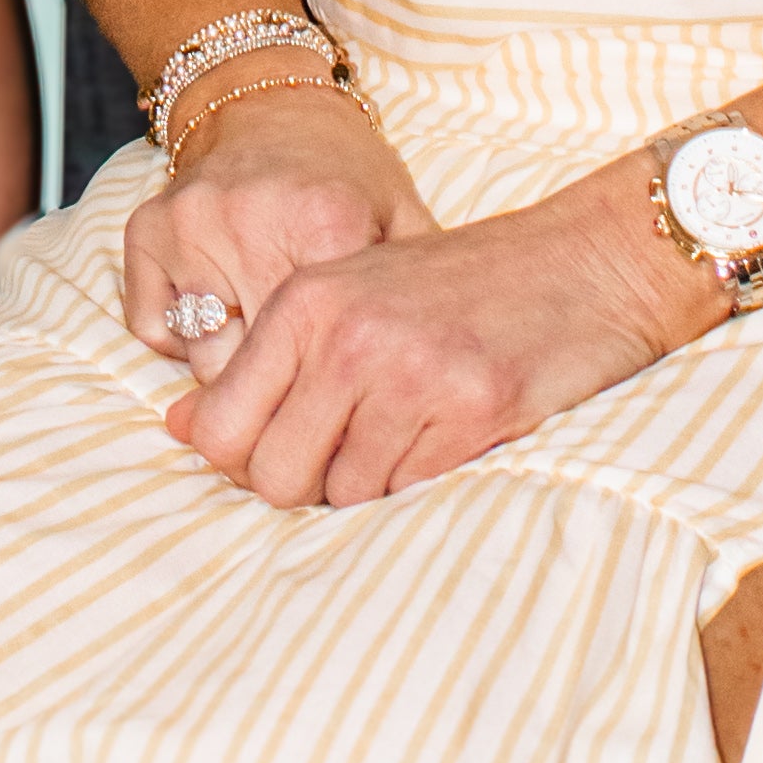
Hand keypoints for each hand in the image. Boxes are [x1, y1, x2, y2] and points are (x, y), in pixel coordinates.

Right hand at [119, 78, 428, 385]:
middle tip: (306, 375)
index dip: (340, 394)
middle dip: (286, 387)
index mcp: (326, 222)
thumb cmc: (344, 174)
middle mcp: (249, 221)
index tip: (351, 400)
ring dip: (233, 363)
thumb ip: (425, 299)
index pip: (326, 359)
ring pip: (204, 363)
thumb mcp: (402, 218)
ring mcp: (189, 225)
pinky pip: (154, 334)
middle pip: (262, 372)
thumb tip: (441, 394)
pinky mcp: (145, 231)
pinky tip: (219, 305)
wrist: (265, 100)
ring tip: (263, 325)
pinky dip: (182, 338)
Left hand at [166, 156, 704, 506]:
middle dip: (304, 489)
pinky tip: (446, 435)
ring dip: (370, 486)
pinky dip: (420, 484)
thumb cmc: (456, 287)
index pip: (221, 428)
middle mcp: (348, 335)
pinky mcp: (471, 413)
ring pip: (344, 496)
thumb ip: (268, 363)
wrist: (580, 265)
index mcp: (306, 300)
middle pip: (275, 479)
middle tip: (349, 457)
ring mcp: (410, 374)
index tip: (280, 455)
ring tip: (408, 431)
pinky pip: (410, 496)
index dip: (242, 464)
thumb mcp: (348, 295)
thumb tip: (182, 431)